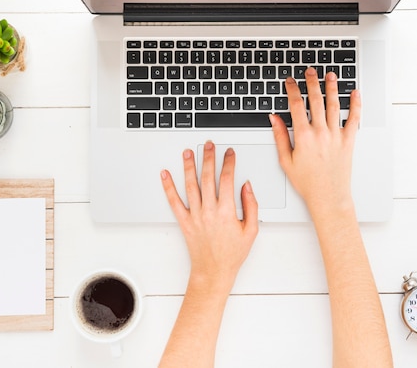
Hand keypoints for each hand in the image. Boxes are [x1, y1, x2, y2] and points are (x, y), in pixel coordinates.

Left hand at [160, 142, 258, 291]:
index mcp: (227, 212)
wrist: (214, 271)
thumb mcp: (251, 230)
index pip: (227, 179)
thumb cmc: (232, 254)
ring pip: (191, 185)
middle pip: (208, 177)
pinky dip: (168, 187)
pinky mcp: (185, 222)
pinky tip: (165, 175)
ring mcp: (195, 216)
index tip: (229, 153)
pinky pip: (174, 201)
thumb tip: (246, 186)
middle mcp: (209, 211)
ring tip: (188, 152)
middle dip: (209, 157)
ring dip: (189, 166)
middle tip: (209, 144)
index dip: (229, 163)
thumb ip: (251, 206)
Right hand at [269, 67, 360, 217]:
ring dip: (332, 88)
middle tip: (310, 71)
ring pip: (334, 105)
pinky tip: (355, 93)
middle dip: (312, 82)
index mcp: (303, 136)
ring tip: (330, 75)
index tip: (290, 81)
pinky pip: (353, 119)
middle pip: (316, 100)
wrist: (328, 197)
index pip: (296, 105)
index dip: (292, 90)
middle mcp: (320, 133)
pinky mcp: (348, 141)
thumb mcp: (286, 160)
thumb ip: (280, 136)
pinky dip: (355, 105)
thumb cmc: (307, 182)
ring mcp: (336, 136)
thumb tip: (274, 118)